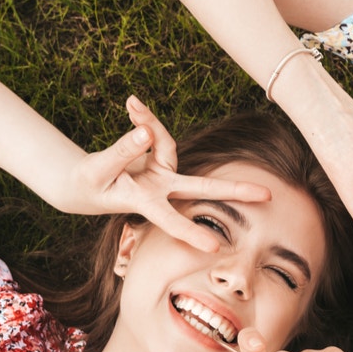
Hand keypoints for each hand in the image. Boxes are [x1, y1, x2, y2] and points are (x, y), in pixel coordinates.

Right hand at [63, 95, 270, 251]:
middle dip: (234, 190)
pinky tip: (132, 104)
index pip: (170, 219)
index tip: (215, 248)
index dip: (190, 232)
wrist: (84, 184)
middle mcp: (160, 190)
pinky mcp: (156, 157)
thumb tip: (145, 132)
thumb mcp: (98, 170)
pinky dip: (144, 117)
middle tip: (269, 195)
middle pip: (202, 188)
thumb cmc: (90, 184)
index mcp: (144, 202)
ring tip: (132, 104)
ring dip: (150, 121)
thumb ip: (122, 152)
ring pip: (166, 143)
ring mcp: (161, 173)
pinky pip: (154, 132)